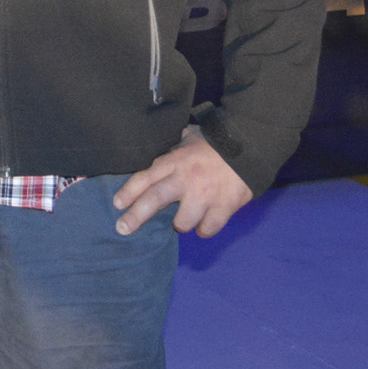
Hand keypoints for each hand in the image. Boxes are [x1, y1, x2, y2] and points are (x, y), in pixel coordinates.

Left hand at [112, 125, 251, 237]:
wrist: (250, 146)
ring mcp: (205, 195)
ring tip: (183, 220)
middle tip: (122, 229)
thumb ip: (172, 151)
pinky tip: (204, 224)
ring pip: (182, 222)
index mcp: (176, 160)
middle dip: (136, 216)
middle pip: (155, 199)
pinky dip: (204, 229)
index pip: (146, 176)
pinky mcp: (224, 208)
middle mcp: (187, 179)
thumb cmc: (214, 143)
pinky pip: (207, 229)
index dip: (129, 191)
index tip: (117, 204)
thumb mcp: (188, 139)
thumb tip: (156, 157)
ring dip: (180, 223)